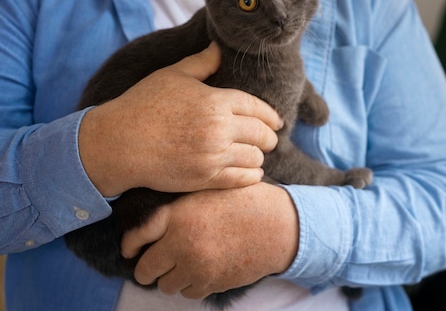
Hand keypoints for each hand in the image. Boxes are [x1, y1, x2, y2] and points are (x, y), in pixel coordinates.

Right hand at [79, 42, 283, 196]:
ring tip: (257, 155)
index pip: (258, 108)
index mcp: (216, 101)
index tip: (277, 121)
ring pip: (255, 158)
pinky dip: (252, 176)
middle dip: (270, 137)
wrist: (118, 143)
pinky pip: (241, 179)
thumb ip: (201, 62)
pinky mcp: (205, 178)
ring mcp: (213, 155)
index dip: (271, 115)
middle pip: (262, 134)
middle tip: (269, 139)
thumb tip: (219, 47)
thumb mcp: (173, 75)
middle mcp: (219, 129)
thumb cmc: (143, 104)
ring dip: (259, 156)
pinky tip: (251, 172)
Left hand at [120, 183, 298, 298]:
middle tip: (154, 263)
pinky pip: (188, 293)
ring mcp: (196, 266)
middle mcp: (182, 242)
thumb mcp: (208, 191)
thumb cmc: (244, 202)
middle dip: (147, 268)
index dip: (129, 245)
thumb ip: (179, 206)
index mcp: (178, 215)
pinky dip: (190, 285)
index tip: (131, 249)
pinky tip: (202, 269)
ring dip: (170, 277)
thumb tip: (150, 222)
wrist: (278, 224)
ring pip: (165, 286)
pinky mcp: (212, 283)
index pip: (136, 237)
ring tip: (182, 265)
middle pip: (145, 269)